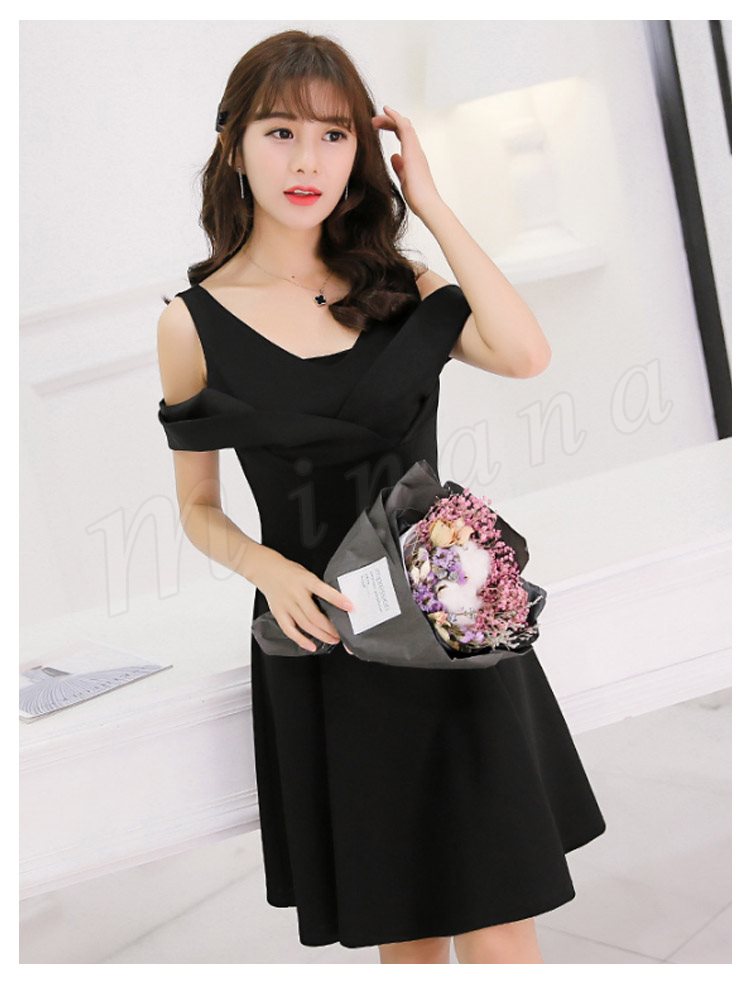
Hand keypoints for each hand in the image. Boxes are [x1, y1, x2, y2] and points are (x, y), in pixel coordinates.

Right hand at [256, 550, 353, 652]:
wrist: (266, 570)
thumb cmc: (290, 572)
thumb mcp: (307, 574)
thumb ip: (319, 587)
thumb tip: (336, 602)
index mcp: (306, 580)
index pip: (324, 591)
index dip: (338, 600)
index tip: (350, 607)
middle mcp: (296, 593)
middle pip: (314, 615)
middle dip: (330, 628)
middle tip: (340, 634)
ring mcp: (286, 605)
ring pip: (304, 625)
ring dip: (320, 635)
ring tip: (332, 639)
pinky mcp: (278, 613)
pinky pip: (289, 630)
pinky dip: (301, 640)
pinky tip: (311, 645)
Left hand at [371, 104, 442, 219]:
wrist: (426, 204)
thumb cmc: (417, 198)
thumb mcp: (404, 180)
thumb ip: (399, 167)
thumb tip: (394, 157)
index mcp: (414, 158)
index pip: (404, 136)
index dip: (392, 128)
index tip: (379, 126)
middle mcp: (416, 151)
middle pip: (404, 128)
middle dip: (389, 122)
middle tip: (374, 121)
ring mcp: (415, 149)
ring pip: (405, 124)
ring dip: (389, 118)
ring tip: (375, 118)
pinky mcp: (412, 150)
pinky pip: (404, 127)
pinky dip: (395, 117)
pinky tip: (386, 111)